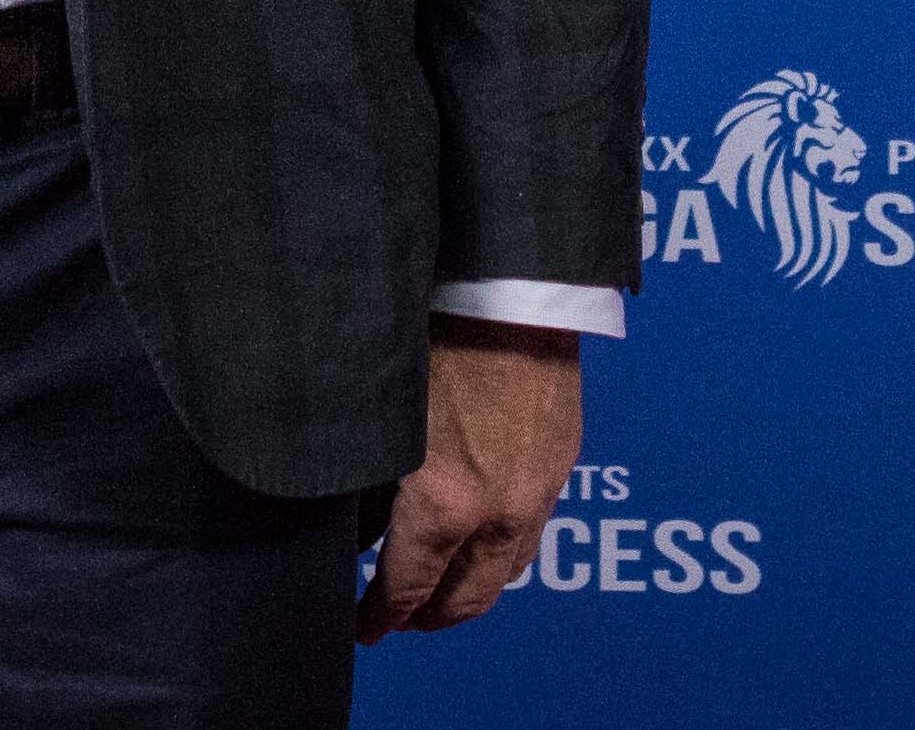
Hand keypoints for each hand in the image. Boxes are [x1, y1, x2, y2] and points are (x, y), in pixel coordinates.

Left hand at [359, 317, 582, 640]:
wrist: (512, 283)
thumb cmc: (432, 334)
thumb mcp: (380, 416)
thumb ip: (367, 482)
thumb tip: (352, 524)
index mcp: (442, 506)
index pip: (405, 591)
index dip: (379, 619)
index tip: (360, 630)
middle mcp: (497, 513)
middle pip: (466, 600)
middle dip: (428, 618)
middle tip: (398, 618)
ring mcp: (538, 490)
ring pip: (508, 572)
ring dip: (472, 589)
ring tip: (440, 584)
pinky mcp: (562, 461)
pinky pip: (535, 530)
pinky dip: (503, 548)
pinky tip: (482, 530)